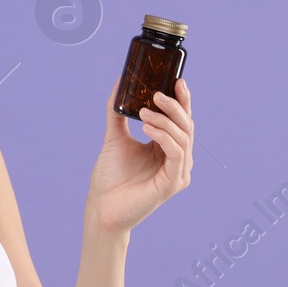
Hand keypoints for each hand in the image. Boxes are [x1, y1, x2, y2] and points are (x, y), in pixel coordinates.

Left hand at [90, 76, 194, 233]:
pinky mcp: (172, 184)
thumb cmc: (110, 177)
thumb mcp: (115, 137)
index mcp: (167, 148)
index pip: (181, 120)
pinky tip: (147, 128)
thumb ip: (117, 113)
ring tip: (143, 113)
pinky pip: (177, 154)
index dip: (182, 100)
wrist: (101, 206)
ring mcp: (178, 173)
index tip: (177, 80)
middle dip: (174, 106)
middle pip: (186, 126)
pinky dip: (164, 137)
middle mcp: (177, 160)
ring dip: (165, 120)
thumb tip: (119, 83)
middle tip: (156, 93)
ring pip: (183, 138)